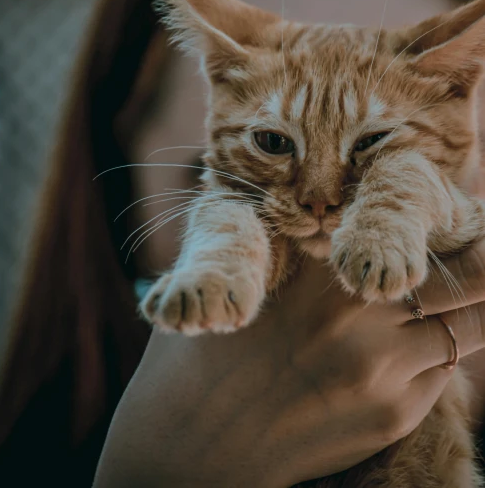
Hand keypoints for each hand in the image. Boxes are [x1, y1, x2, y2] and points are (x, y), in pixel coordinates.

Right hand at [94, 243, 484, 487]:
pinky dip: (434, 350)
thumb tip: (363, 229)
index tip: (477, 211)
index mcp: (322, 267)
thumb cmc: (212, 346)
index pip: (417, 230)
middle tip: (484, 242)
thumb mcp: (251, 272)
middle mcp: (362, 314)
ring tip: (461, 288)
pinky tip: (405, 344)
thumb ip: (310, 246)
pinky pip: (439, 370)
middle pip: (469, 275)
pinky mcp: (393, 415)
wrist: (195, 439)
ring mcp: (384, 369)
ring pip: (465, 326)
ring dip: (464, 307)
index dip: (462, 219)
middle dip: (481, 258)